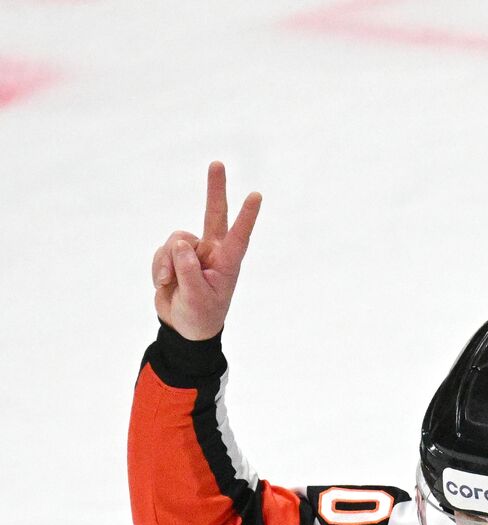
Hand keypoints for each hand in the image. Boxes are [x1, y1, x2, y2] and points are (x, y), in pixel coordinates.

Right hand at [152, 161, 261, 339]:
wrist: (183, 327)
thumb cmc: (200, 315)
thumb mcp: (197, 298)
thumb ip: (188, 271)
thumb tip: (181, 244)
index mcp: (227, 262)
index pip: (239, 235)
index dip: (247, 216)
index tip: (256, 195)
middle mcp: (212, 251)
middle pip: (213, 214)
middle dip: (215, 189)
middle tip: (217, 163)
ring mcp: (193, 252)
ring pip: (176, 241)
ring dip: (167, 262)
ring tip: (170, 282)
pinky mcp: (174, 256)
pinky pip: (162, 252)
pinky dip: (159, 267)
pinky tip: (164, 283)